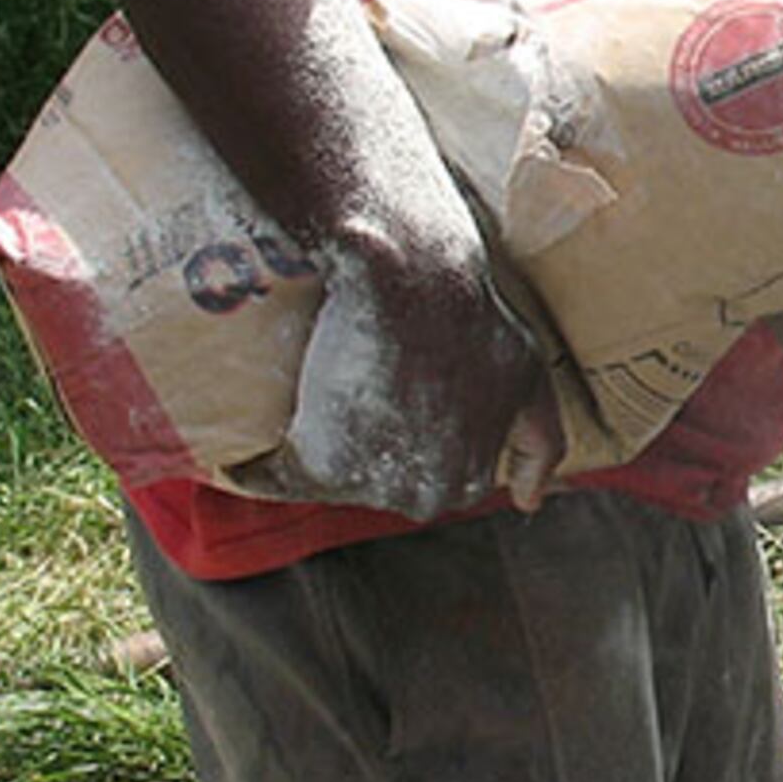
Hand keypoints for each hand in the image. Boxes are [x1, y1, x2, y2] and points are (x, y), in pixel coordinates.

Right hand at [275, 193, 565, 519]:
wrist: (412, 281)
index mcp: (468, 481)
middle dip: (358, 446)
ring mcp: (370, 486)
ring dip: (309, 445)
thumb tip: (529, 501)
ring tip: (309, 387)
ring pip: (326, 477)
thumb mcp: (526, 376)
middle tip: (348, 382)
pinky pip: (271, 476)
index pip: (420, 476)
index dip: (399, 434)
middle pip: (373, 481)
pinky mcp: (316, 466)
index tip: (381, 394)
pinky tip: (244, 440)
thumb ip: (538, 441)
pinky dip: (253, 463)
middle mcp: (424, 496)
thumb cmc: (472, 316)